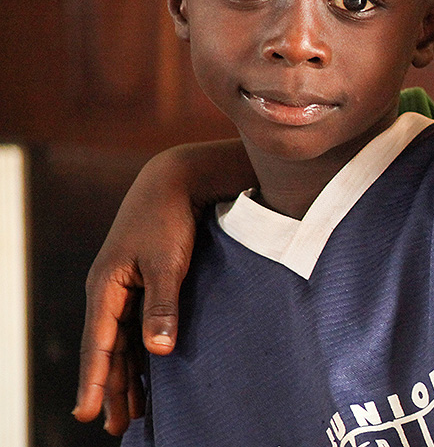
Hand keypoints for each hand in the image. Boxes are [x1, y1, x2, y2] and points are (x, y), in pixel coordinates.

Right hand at [72, 139, 253, 433]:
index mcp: (106, 288)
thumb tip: (157, 351)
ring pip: (122, 343)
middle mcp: (110, 293)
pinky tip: (148, 374)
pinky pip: (136, 329)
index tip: (88, 413)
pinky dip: (140, 355)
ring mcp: (125, 290)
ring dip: (126, 377)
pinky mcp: (143, 286)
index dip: (95, 381)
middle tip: (114, 427)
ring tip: (130, 414)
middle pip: (108, 351)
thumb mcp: (168, 262)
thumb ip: (162, 305)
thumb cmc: (170, 220)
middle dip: (110, 389)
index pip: (100, 345)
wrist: (174, 182)